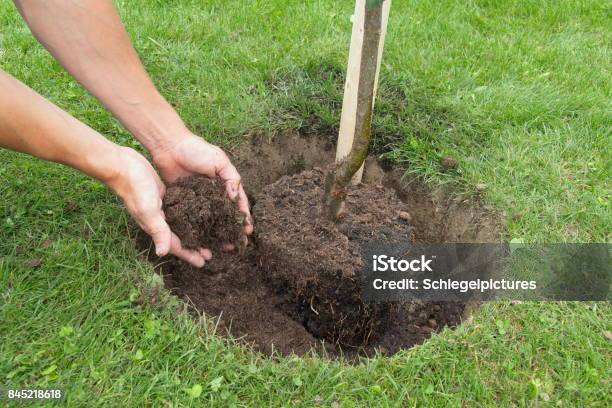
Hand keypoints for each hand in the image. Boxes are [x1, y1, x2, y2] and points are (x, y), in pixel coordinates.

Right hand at [107, 147, 210, 266]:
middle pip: (180, 238)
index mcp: (155, 226)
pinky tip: (199, 214)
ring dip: (193, 232)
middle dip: (194, 246)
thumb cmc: (135, 188)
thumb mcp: (148, 210)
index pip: (175, 246)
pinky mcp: (164, 196)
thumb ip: (157, 230)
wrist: (122, 166)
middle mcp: (158, 220)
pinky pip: (179, 210)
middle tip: (211, 252)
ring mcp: (161, 208)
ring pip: (180, 225)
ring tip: (207, 236)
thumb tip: (162, 254)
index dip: (189, 255)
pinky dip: (189, 215)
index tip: (203, 263)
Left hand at [151, 133, 252, 237]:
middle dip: (232, 229)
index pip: (238, 203)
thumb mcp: (219, 160)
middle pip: (225, 215)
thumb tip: (236, 198)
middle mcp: (214, 194)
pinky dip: (197, 228)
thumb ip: (230, 178)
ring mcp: (200, 199)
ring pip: (210, 220)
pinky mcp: (184, 202)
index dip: (244, 217)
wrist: (169, 146)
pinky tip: (201, 239)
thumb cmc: (196, 150)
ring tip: (221, 246)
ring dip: (216, 233)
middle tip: (236, 244)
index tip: (248, 231)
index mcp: (225, 183)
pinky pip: (192, 218)